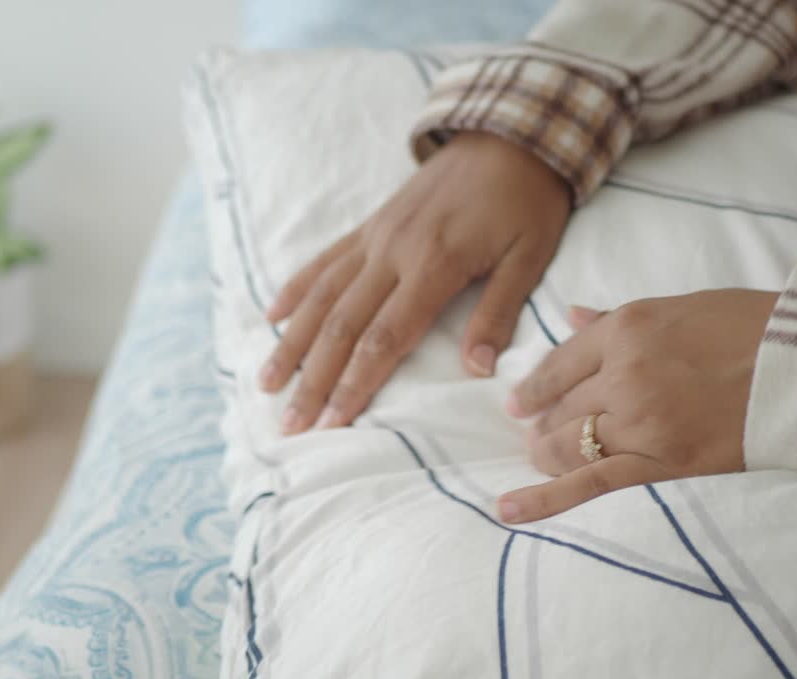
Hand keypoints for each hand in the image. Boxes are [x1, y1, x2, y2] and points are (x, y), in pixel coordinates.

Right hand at [260, 131, 571, 433]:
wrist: (510, 134)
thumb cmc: (527, 201)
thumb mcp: (530, 255)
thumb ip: (498, 311)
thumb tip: (477, 369)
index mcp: (433, 264)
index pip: (384, 337)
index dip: (354, 383)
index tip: (333, 423)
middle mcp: (392, 251)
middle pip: (341, 325)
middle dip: (313, 380)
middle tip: (290, 425)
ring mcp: (375, 236)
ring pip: (321, 296)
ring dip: (291, 343)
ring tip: (266, 383)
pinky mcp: (370, 224)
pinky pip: (324, 261)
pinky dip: (296, 290)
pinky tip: (272, 317)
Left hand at [498, 289, 779, 522]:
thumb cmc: (755, 327)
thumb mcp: (680, 307)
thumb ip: (617, 319)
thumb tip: (571, 314)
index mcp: (627, 328)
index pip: (558, 364)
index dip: (533, 388)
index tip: (517, 402)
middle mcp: (624, 373)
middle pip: (561, 407)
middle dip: (544, 422)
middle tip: (536, 433)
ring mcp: (641, 421)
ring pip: (568, 444)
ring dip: (547, 453)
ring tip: (542, 457)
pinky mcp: (663, 462)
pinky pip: (589, 485)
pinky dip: (544, 500)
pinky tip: (507, 511)